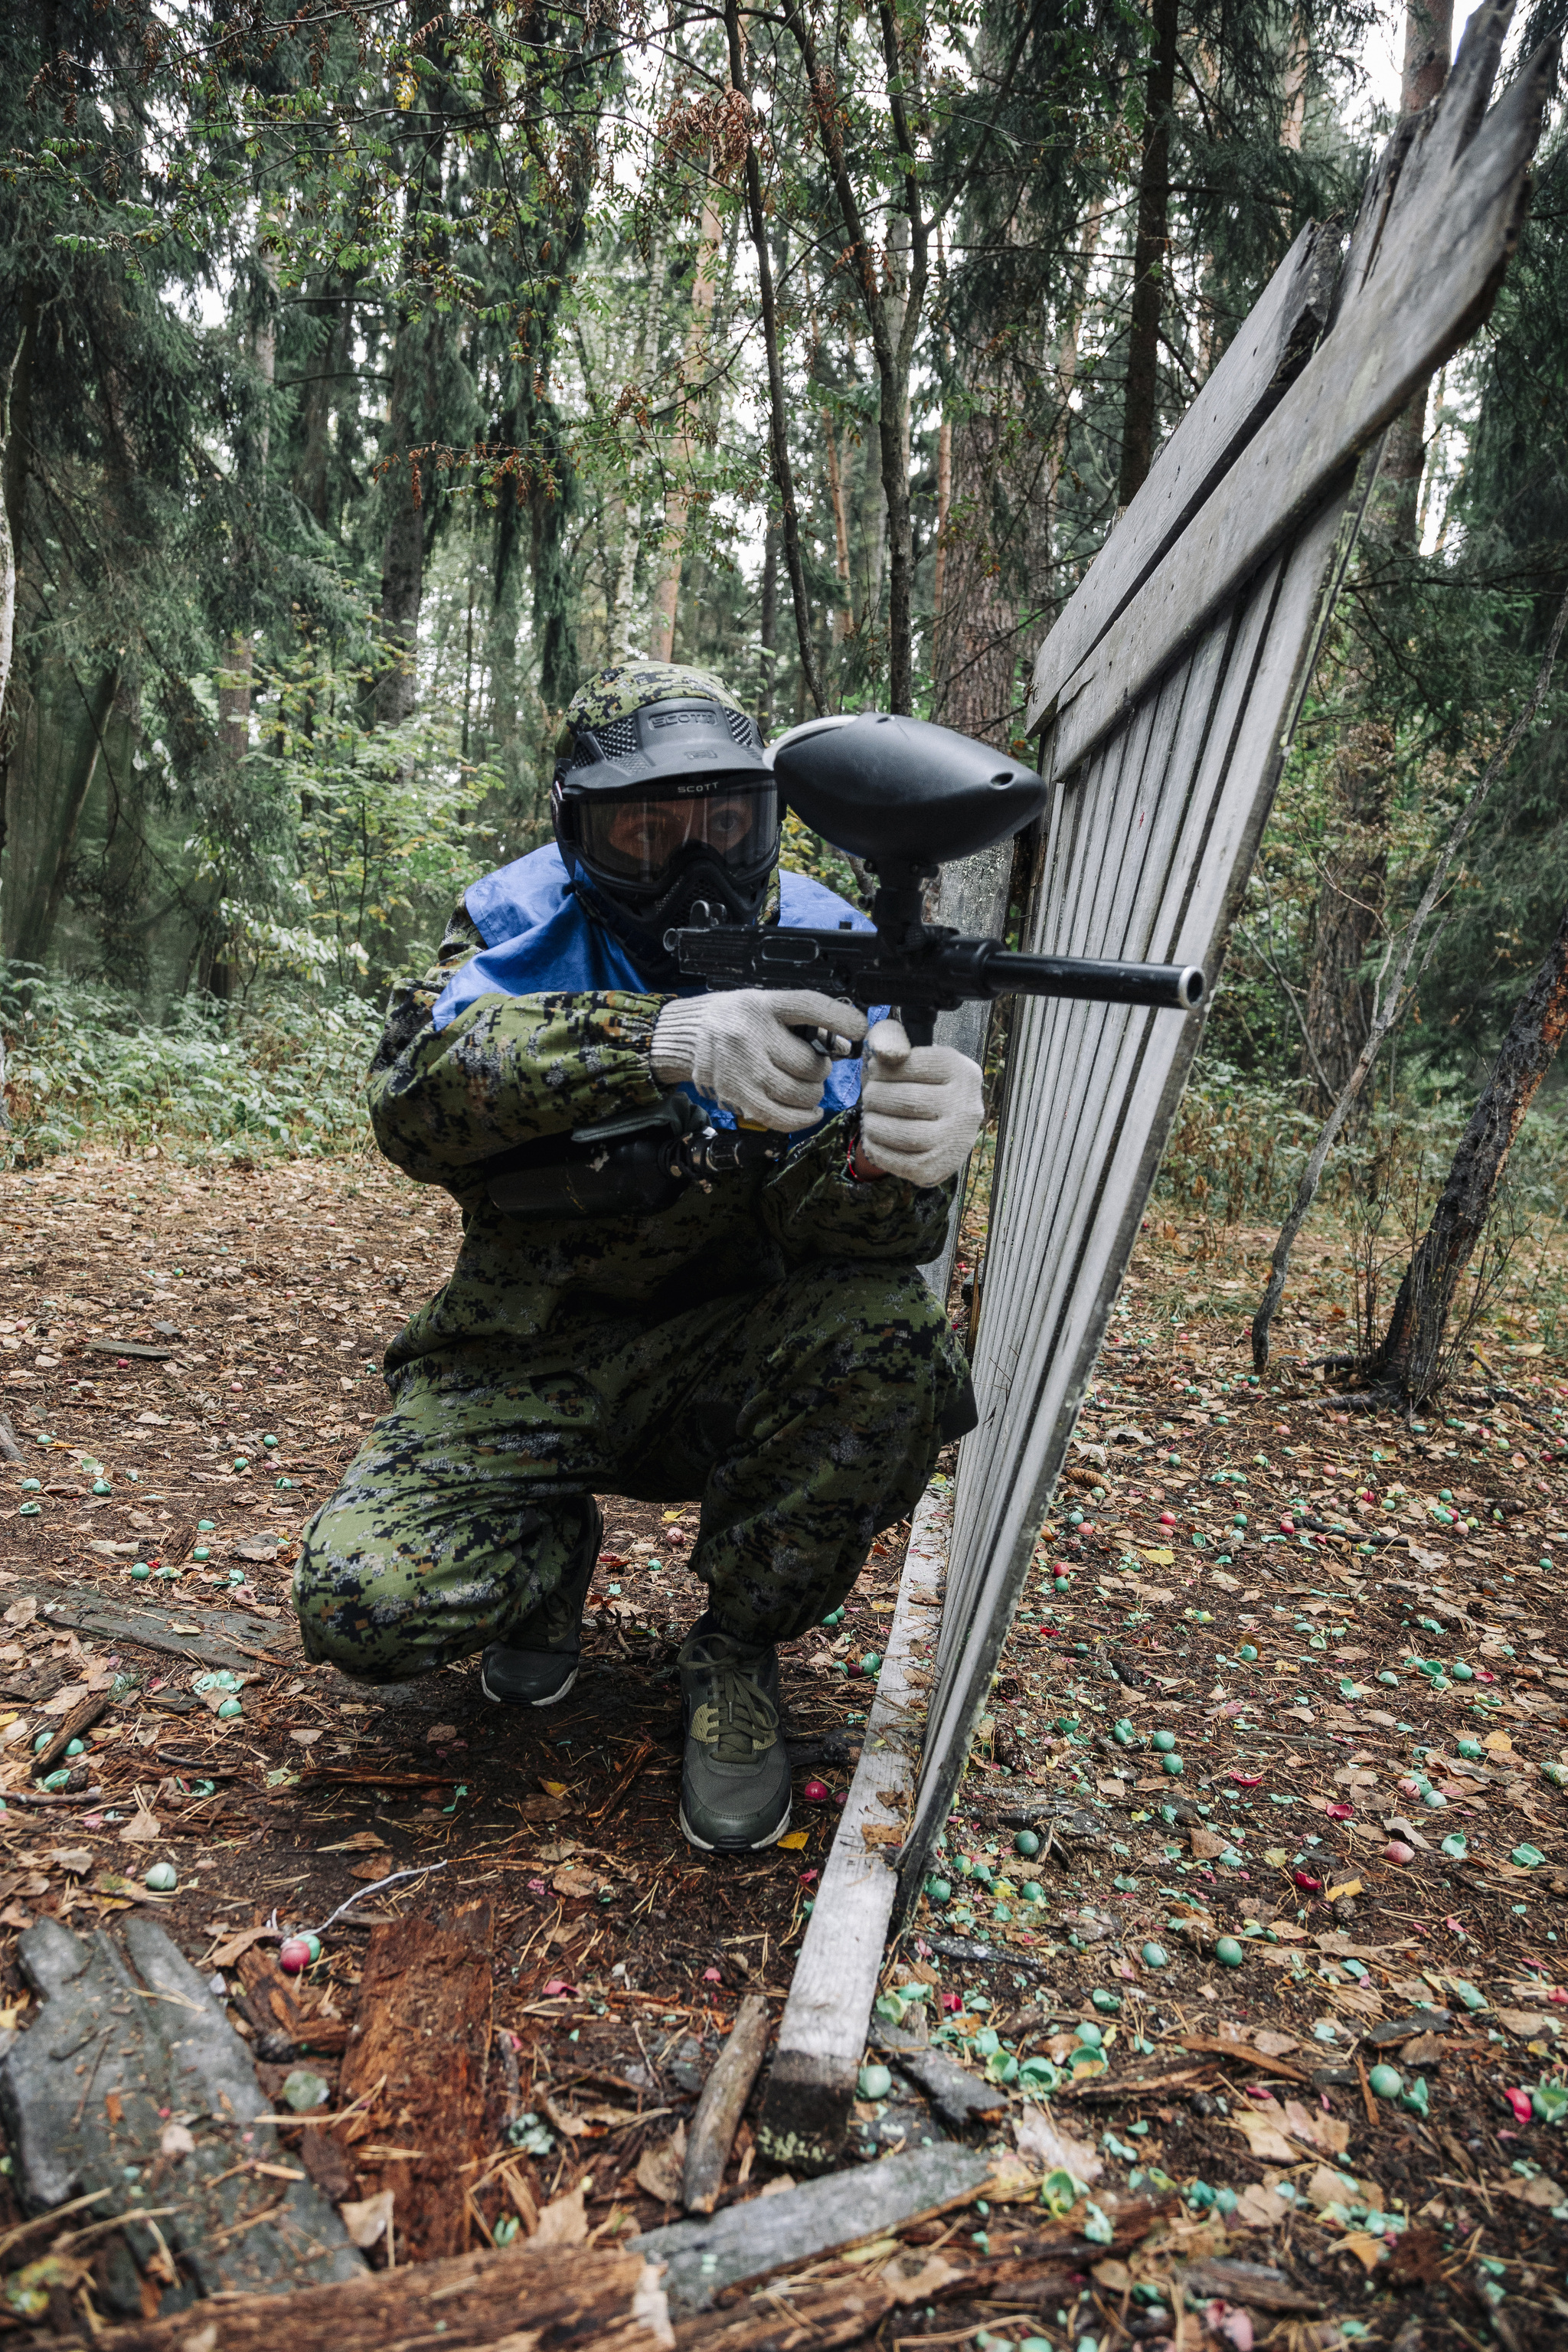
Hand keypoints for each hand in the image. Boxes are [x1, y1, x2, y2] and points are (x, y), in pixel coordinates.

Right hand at [651, 989, 867, 1130]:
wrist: (688, 1035)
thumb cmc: (736, 1018)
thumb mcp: (764, 1003)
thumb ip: (798, 1020)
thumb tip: (844, 1042)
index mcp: (763, 1005)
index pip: (808, 1006)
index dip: (839, 1019)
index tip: (861, 1028)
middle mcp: (751, 1035)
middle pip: (809, 1064)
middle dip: (822, 1070)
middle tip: (815, 1067)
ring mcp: (743, 1069)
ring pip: (799, 1093)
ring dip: (813, 1094)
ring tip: (808, 1087)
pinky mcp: (737, 1096)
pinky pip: (780, 1117)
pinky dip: (802, 1118)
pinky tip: (810, 1112)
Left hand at [858, 1017, 983, 1186]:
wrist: (930, 1123)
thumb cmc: (912, 1081)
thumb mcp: (901, 1049)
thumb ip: (889, 1038)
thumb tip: (887, 1054)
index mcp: (964, 1072)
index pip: (915, 1064)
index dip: (884, 1068)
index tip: (875, 1072)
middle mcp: (968, 1107)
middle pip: (909, 1101)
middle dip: (876, 1097)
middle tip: (869, 1097)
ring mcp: (957, 1141)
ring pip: (905, 1134)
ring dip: (874, 1124)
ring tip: (869, 1117)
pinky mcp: (940, 1168)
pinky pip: (902, 1162)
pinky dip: (878, 1149)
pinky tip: (874, 1137)